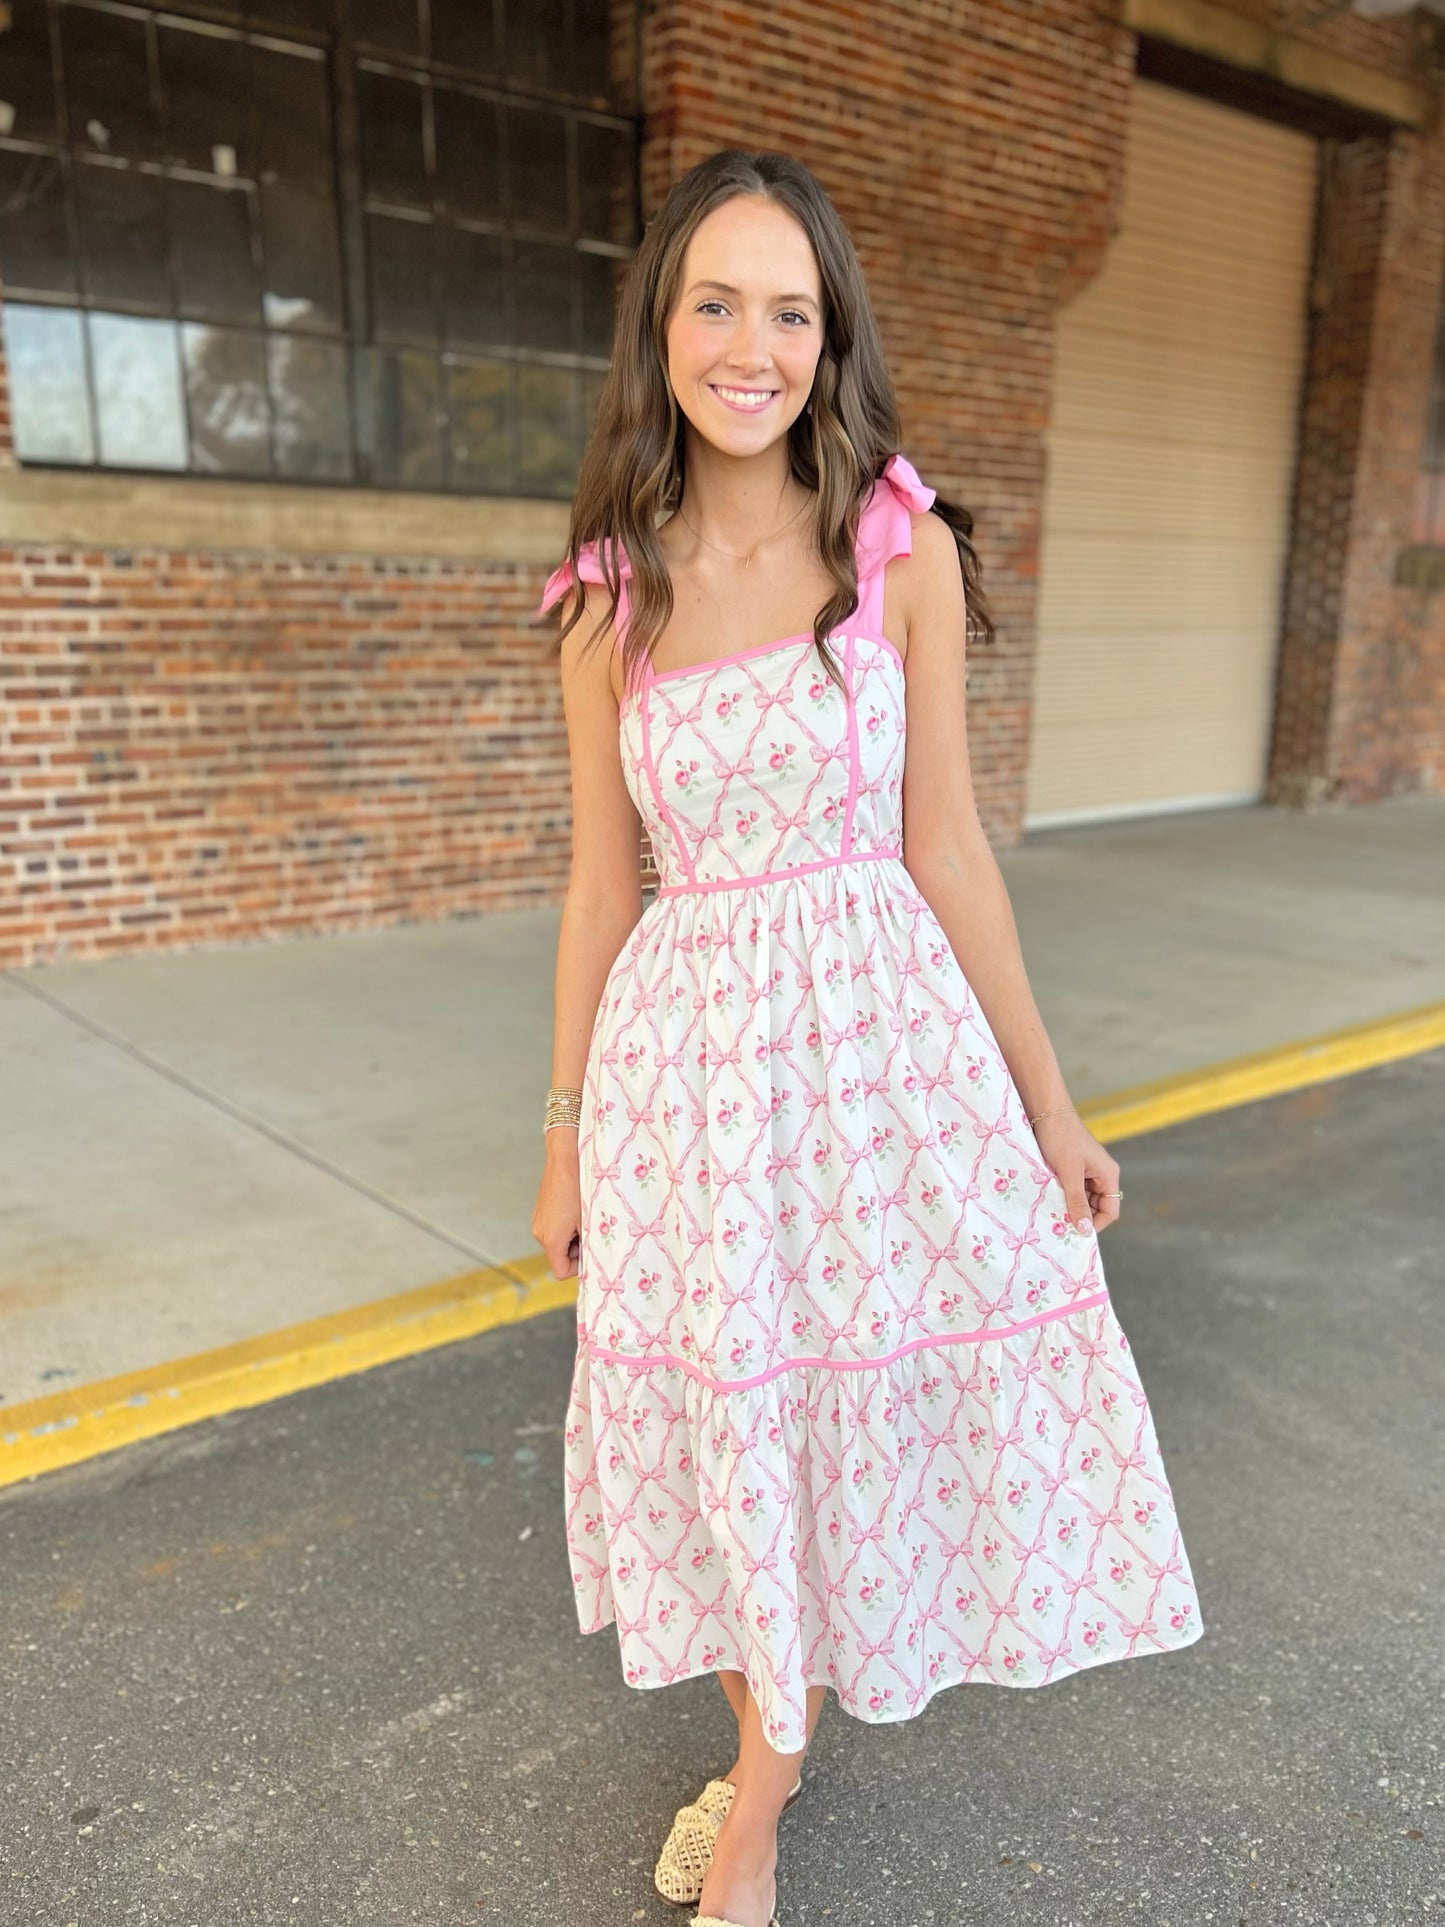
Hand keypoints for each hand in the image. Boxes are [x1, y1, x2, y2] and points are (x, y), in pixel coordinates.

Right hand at [532, 1134, 582, 1279]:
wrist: (566, 1158)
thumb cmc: (580, 1188)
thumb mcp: (589, 1220)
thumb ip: (590, 1244)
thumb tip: (597, 1258)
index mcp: (551, 1240)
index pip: (561, 1272)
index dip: (578, 1267)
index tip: (591, 1249)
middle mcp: (540, 1233)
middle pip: (560, 1256)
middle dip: (577, 1248)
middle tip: (590, 1228)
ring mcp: (538, 1221)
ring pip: (559, 1241)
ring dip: (573, 1235)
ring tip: (584, 1215)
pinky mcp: (540, 1211)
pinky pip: (554, 1228)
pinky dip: (566, 1224)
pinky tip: (576, 1207)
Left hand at [1030, 1109, 1121, 1234]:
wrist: (1046, 1111)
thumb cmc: (1060, 1139)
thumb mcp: (1069, 1174)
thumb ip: (1077, 1202)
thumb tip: (1084, 1231)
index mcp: (1108, 1175)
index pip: (1110, 1211)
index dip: (1094, 1225)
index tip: (1074, 1233)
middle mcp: (1102, 1174)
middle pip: (1097, 1207)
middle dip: (1081, 1216)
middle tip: (1059, 1225)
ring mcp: (1088, 1171)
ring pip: (1083, 1199)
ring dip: (1070, 1206)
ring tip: (1052, 1211)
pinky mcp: (1074, 1167)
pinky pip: (1073, 1189)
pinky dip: (1063, 1196)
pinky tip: (1049, 1198)